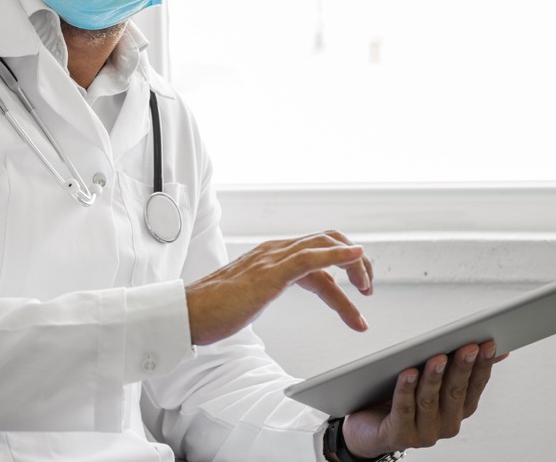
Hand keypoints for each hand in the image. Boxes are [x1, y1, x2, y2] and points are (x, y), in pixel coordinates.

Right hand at [185, 230, 373, 345]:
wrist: (188, 314)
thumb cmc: (214, 309)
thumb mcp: (252, 297)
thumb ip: (268, 289)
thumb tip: (277, 294)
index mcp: (271, 256)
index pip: (318, 251)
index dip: (343, 266)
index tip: (357, 292)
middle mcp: (274, 251)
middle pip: (328, 240)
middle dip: (355, 262)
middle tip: (367, 289)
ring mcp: (272, 259)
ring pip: (324, 247)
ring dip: (354, 265)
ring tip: (367, 291)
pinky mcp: (270, 273)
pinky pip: (311, 257)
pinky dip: (337, 255)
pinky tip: (355, 258)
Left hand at [342, 341, 508, 457]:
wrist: (368, 428)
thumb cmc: (401, 398)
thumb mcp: (431, 380)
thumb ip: (456, 365)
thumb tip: (493, 347)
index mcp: (458, 410)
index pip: (475, 386)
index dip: (482, 366)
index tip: (487, 344)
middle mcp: (446, 424)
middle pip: (455, 392)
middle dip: (462, 368)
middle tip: (467, 346)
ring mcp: (424, 433)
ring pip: (430, 400)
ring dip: (434, 377)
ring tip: (437, 357)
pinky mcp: (400, 435)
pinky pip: (404, 409)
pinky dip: (406, 389)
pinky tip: (408, 373)